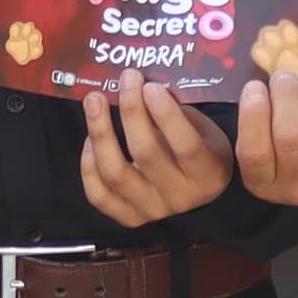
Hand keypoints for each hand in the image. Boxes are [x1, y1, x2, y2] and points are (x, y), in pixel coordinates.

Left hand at [79, 73, 239, 225]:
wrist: (193, 187)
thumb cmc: (199, 147)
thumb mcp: (202, 128)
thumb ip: (177, 111)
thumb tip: (142, 86)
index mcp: (209, 175)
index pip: (187, 146)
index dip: (166, 115)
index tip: (150, 86)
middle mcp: (182, 198)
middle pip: (147, 154)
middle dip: (132, 111)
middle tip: (125, 80)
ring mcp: (152, 211)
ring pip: (116, 173)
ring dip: (101, 132)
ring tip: (95, 100)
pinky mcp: (128, 217)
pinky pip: (98, 194)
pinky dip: (88, 164)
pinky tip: (90, 139)